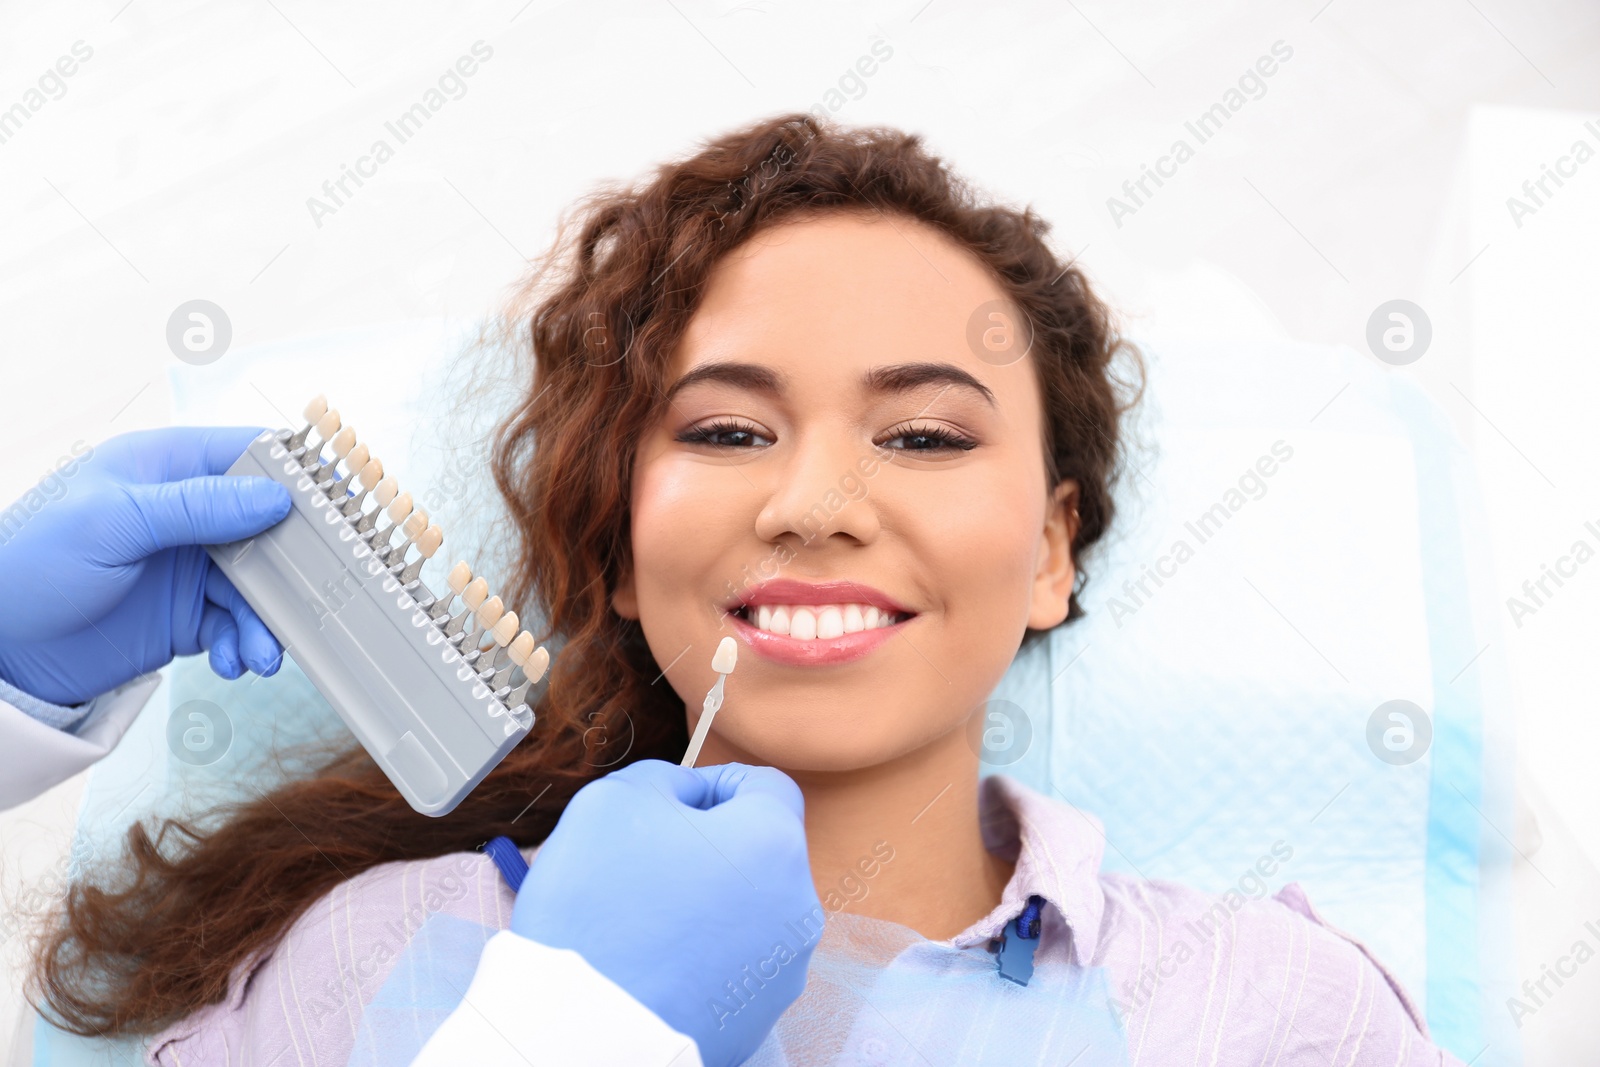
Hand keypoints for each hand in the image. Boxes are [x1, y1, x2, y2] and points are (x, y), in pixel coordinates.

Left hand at [0, 426, 291, 705]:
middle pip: (272, 524)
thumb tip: (278, 498)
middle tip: (320, 592)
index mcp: (167, 467)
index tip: (343, 508)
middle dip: (296, 564)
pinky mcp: (190, 614)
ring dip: (270, 619)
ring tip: (265, 654)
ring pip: (262, 582)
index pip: (251, 455)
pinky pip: (238, 623)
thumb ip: (195, 506)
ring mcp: (192, 563)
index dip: (300, 476)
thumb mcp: (110, 524)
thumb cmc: (31, 567)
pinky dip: (244, 644)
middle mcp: (188, 511)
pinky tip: (233, 662)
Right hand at [511, 759, 821, 1066]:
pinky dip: (699, 957)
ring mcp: (782, 971)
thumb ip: (666, 780)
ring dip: (705, 904)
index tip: (669, 807)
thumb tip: (687, 797)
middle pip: (758, 854)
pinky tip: (651, 964)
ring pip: (747, 912)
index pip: (764, 786)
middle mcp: (797, 908)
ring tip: (642, 922)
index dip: (713, 784)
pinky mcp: (758, 1019)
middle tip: (643, 866)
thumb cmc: (599, 909)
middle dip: (708, 850)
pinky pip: (732, 966)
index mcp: (774, 844)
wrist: (583, 1033)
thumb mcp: (614, 800)